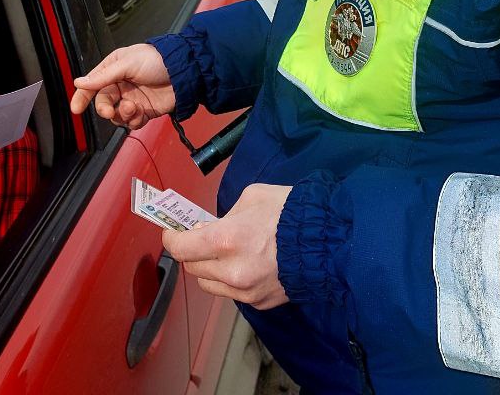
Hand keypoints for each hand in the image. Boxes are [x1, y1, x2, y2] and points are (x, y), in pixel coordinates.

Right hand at [70, 44, 174, 128]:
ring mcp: (133, 99)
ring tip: (133, 107)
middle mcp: (122, 85)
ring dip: (122, 115)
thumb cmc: (156, 60)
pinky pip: (132, 122)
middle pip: (104, 103)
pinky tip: (141, 113)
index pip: (93, 84)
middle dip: (105, 109)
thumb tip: (78, 82)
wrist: (184, 72)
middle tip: (110, 111)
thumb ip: (102, 76)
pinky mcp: (145, 111)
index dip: (82, 96)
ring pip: (117, 116)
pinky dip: (134, 121)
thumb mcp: (127, 64)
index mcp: (114, 69)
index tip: (76, 109)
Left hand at [163, 183, 290, 309]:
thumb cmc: (289, 211)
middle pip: (192, 268)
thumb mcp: (251, 197)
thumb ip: (224, 215)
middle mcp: (231, 271)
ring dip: (209, 269)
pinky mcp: (259, 303)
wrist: (328, 240)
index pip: (181, 248)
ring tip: (226, 253)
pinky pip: (232, 293)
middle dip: (192, 252)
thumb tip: (207, 229)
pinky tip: (247, 264)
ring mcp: (245, 291)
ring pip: (209, 285)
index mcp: (225, 240)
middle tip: (202, 238)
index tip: (172, 232)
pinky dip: (231, 280)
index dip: (172, 238)